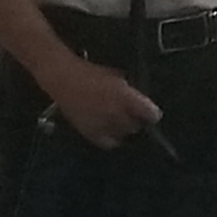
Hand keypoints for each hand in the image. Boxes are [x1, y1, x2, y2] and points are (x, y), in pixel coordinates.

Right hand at [42, 53, 161, 147]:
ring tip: (118, 120)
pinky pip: (108, 142)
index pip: (150, 114)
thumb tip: (139, 101)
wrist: (64, 78)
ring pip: (123, 134)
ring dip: (124, 128)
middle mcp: (116, 113)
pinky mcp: (90, 133)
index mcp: (125, 97)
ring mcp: (103, 124)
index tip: (152, 115)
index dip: (152, 114)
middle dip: (136, 120)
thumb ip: (129, 91)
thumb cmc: (90, 73)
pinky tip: (109, 130)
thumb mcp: (116, 76)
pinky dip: (111, 138)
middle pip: (136, 126)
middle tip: (131, 115)